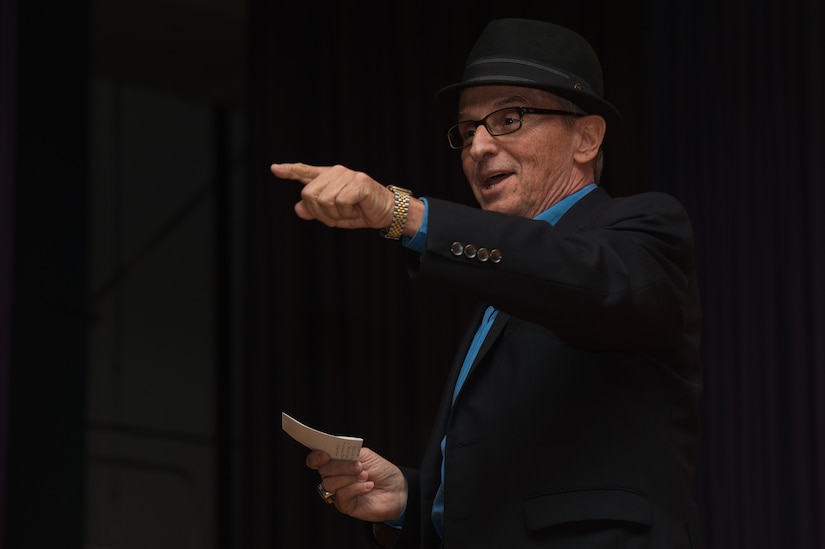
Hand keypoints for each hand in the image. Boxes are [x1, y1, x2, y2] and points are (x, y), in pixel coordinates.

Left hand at [271, 163, 393, 229]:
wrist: (386, 212)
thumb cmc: (360, 211)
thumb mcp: (334, 215)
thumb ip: (315, 211)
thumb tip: (298, 208)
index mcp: (329, 178)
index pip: (305, 172)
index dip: (289, 171)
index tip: (274, 169)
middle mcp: (336, 172)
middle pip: (309, 195)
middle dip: (319, 212)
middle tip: (337, 216)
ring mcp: (347, 175)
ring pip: (324, 200)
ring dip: (335, 214)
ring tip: (349, 211)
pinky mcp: (358, 182)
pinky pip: (340, 202)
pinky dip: (347, 213)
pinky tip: (357, 209)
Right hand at [308, 447, 407, 522]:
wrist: (397, 489)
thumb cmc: (381, 471)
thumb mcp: (365, 455)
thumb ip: (349, 452)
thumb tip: (334, 452)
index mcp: (337, 462)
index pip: (316, 460)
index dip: (316, 457)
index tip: (325, 455)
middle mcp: (335, 477)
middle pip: (324, 471)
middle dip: (341, 466)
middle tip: (359, 466)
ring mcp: (338, 491)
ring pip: (330, 483)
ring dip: (349, 477)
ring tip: (365, 475)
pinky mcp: (344, 505)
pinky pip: (341, 495)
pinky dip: (355, 488)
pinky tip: (368, 486)